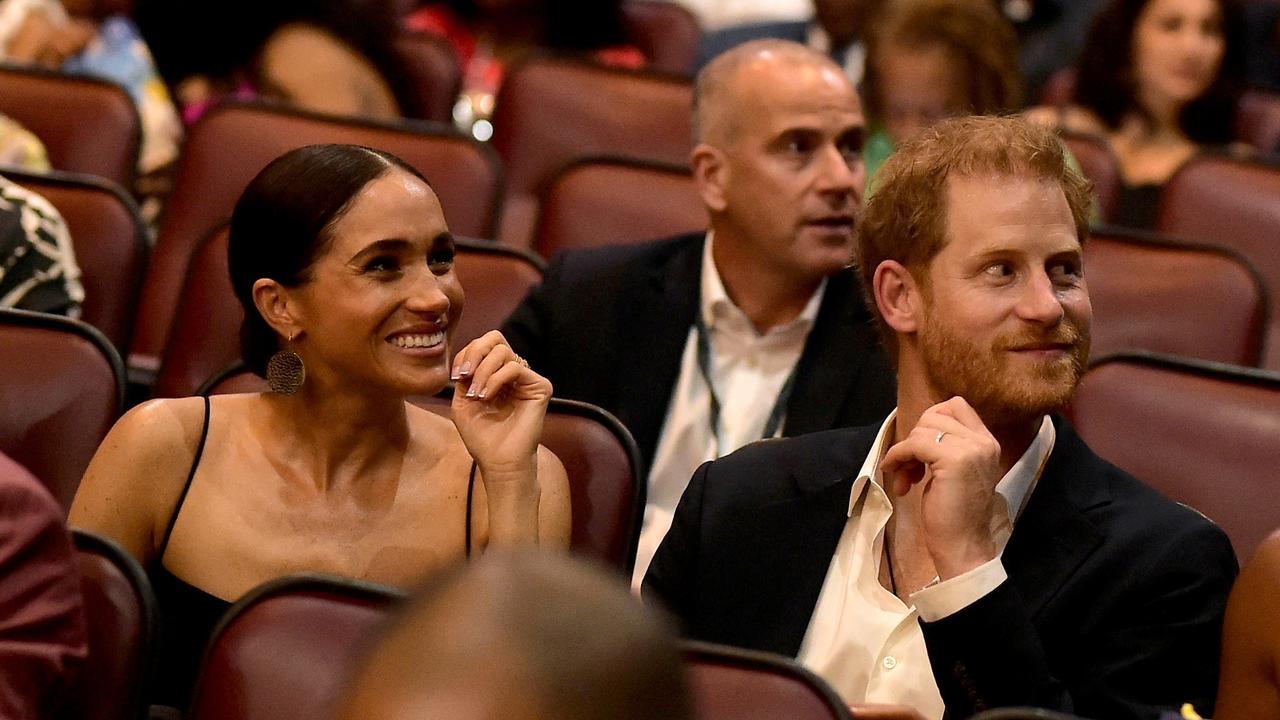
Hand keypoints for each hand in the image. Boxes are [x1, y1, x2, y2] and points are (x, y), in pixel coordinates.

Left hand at [450, 331, 550, 488]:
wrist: (498, 462)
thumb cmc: (481, 437)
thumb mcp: (462, 401)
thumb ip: (464, 375)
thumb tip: (469, 356)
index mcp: (496, 374)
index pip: (483, 345)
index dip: (466, 354)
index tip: (456, 377)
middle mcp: (513, 373)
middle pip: (495, 338)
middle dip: (474, 352)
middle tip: (465, 374)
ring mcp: (527, 379)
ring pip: (503, 351)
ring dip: (483, 371)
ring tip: (477, 394)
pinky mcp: (540, 387)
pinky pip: (515, 367)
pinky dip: (495, 379)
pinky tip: (488, 397)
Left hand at [881, 397, 1001, 578]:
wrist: (964, 547)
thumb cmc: (954, 516)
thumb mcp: (954, 472)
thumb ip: (945, 448)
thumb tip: (917, 432)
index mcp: (987, 443)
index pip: (956, 406)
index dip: (930, 421)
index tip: (919, 449)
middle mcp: (983, 442)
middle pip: (935, 414)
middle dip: (914, 437)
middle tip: (908, 468)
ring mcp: (972, 449)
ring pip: (923, 428)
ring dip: (904, 452)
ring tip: (905, 480)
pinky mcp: (954, 459)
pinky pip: (914, 444)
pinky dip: (898, 457)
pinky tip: (899, 480)